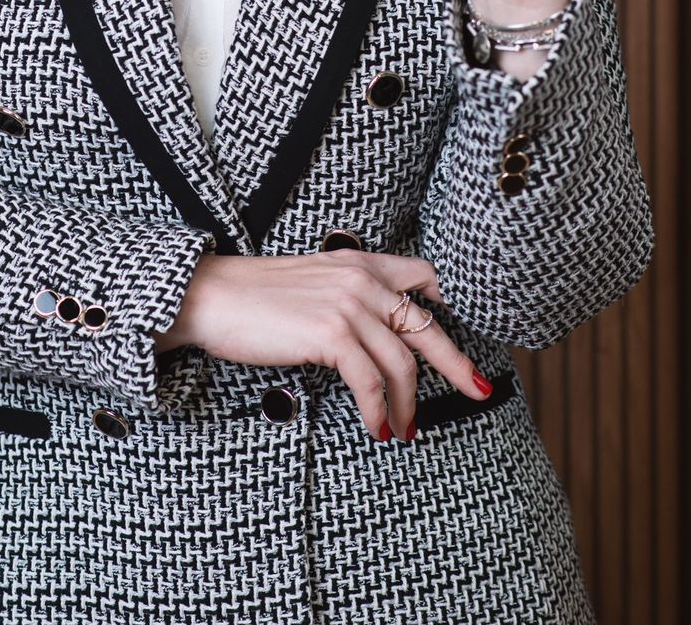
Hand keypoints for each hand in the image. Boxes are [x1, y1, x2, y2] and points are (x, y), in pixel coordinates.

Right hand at [153, 250, 492, 441]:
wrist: (212, 296)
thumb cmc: (255, 297)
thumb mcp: (313, 283)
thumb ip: (348, 296)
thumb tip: (376, 336)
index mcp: (358, 261)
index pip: (424, 275)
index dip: (451, 306)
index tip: (464, 335)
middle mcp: (360, 278)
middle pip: (426, 324)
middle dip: (457, 363)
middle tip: (478, 390)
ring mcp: (348, 304)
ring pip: (401, 362)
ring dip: (407, 403)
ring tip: (403, 428)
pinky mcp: (330, 333)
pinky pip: (370, 382)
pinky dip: (379, 410)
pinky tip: (377, 428)